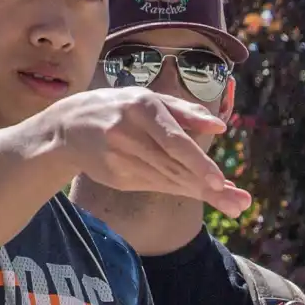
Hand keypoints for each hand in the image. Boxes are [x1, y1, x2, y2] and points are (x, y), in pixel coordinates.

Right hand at [49, 88, 251, 215]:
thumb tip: (219, 128)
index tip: (219, 182)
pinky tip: (205, 195)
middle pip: (176, 167)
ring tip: (233, 205)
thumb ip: (184, 112)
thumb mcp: (148, 99)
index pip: (174, 141)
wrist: (65, 130)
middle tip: (240, 204)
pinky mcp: (117, 177)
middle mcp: (130, 133)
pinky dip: (182, 190)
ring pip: (169, 180)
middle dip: (209, 187)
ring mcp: (121, 159)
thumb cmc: (116, 108)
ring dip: (202, 193)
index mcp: (142, 107)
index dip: (198, 164)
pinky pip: (156, 185)